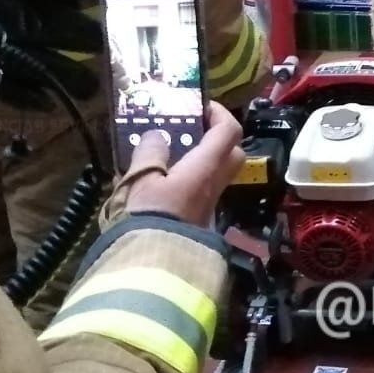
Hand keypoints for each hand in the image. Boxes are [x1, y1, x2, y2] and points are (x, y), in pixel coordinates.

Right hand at [123, 103, 245, 224]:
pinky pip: (203, 190)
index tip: (200, 106)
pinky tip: (163, 182)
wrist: (153, 266)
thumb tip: (157, 135)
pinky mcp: (199, 221)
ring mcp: (210, 205)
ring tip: (168, 155)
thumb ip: (150, 152)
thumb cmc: (149, 217)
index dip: (220, 113)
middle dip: (216, 137)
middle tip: (189, 130)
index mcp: (206, 167)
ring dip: (200, 161)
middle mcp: (215, 184)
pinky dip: (191, 179)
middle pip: (232, 152)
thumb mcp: (141, 179)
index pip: (229, 131)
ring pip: (217, 173)